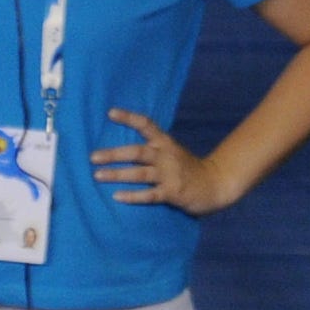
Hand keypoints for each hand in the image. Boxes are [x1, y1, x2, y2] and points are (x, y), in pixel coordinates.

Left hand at [92, 110, 233, 211]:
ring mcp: (170, 175)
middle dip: (114, 154)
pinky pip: (150, 194)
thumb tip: (122, 149)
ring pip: (140, 173)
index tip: (110, 112)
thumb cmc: (188, 169)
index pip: (146, 125)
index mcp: (165, 143)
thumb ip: (153, 149)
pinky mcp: (173, 193)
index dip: (129, 118)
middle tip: (93, 157)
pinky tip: (117, 196)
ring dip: (118, 174)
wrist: (216, 184)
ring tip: (98, 175)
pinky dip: (133, 196)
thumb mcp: (172, 152)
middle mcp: (167, 156)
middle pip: (137, 152)